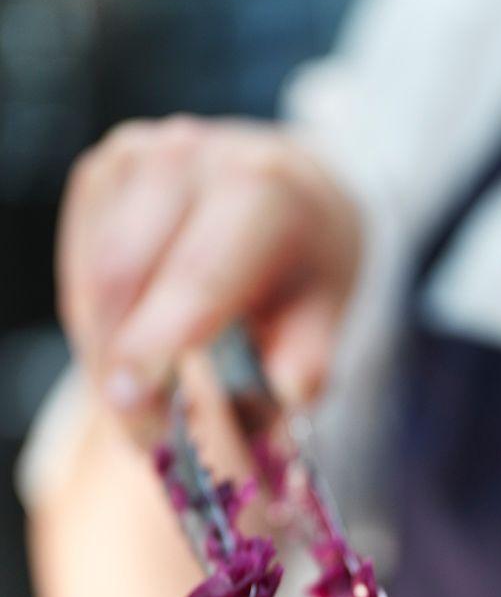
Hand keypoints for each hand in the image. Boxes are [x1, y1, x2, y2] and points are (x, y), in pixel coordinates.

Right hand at [57, 114, 361, 434]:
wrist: (292, 192)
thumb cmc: (306, 267)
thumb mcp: (325, 318)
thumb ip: (298, 376)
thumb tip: (264, 439)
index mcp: (263, 189)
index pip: (197, 274)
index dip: (156, 346)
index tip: (133, 409)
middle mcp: (193, 159)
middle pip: (126, 275)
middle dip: (122, 367)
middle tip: (144, 436)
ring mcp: (138, 156)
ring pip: (93, 275)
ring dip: (104, 351)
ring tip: (143, 401)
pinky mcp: (102, 169)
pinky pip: (79, 263)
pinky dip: (95, 319)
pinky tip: (130, 346)